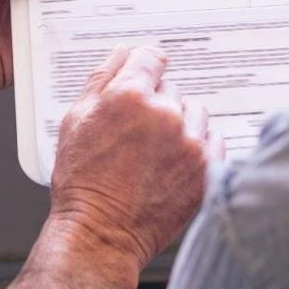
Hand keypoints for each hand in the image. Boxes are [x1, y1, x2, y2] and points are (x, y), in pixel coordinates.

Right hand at [47, 46, 219, 273]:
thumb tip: (122, 53)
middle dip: (155, 104)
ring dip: (179, 124)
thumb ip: (101, 79)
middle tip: (135, 135)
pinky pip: (213, 139)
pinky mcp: (208, 167)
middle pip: (170, 89)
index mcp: (129, 96)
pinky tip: (174, 163)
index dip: (145, 66)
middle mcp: (165, 114)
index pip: (151, 56)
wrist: (101, 235)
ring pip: (194, 112)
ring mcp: (190, 142)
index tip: (146, 75)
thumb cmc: (83, 184)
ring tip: (155, 152)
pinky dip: (198, 147)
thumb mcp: (75, 122)